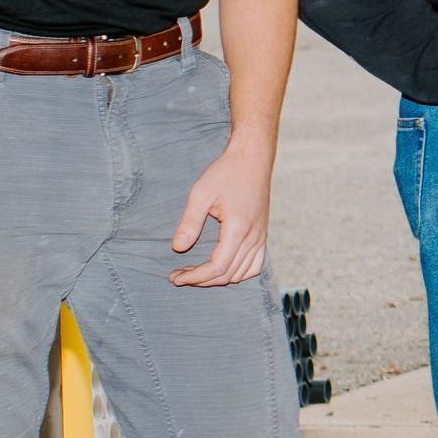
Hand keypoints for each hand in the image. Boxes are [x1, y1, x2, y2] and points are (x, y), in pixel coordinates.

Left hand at [171, 146, 272, 285]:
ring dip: (218, 278)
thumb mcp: (201, 193)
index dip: (195, 277)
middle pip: (228, 274)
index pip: (217, 267)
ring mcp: (261, 237)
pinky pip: (255, 265)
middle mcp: (253, 237)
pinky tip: (223, 268)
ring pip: (242, 273)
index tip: (175, 276)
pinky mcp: (263, 234)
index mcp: (238, 229)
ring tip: (197, 273)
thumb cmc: (226, 172)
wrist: (252, 158)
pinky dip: (239, 273)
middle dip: (201, 280)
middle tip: (179, 275)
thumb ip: (190, 223)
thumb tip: (178, 248)